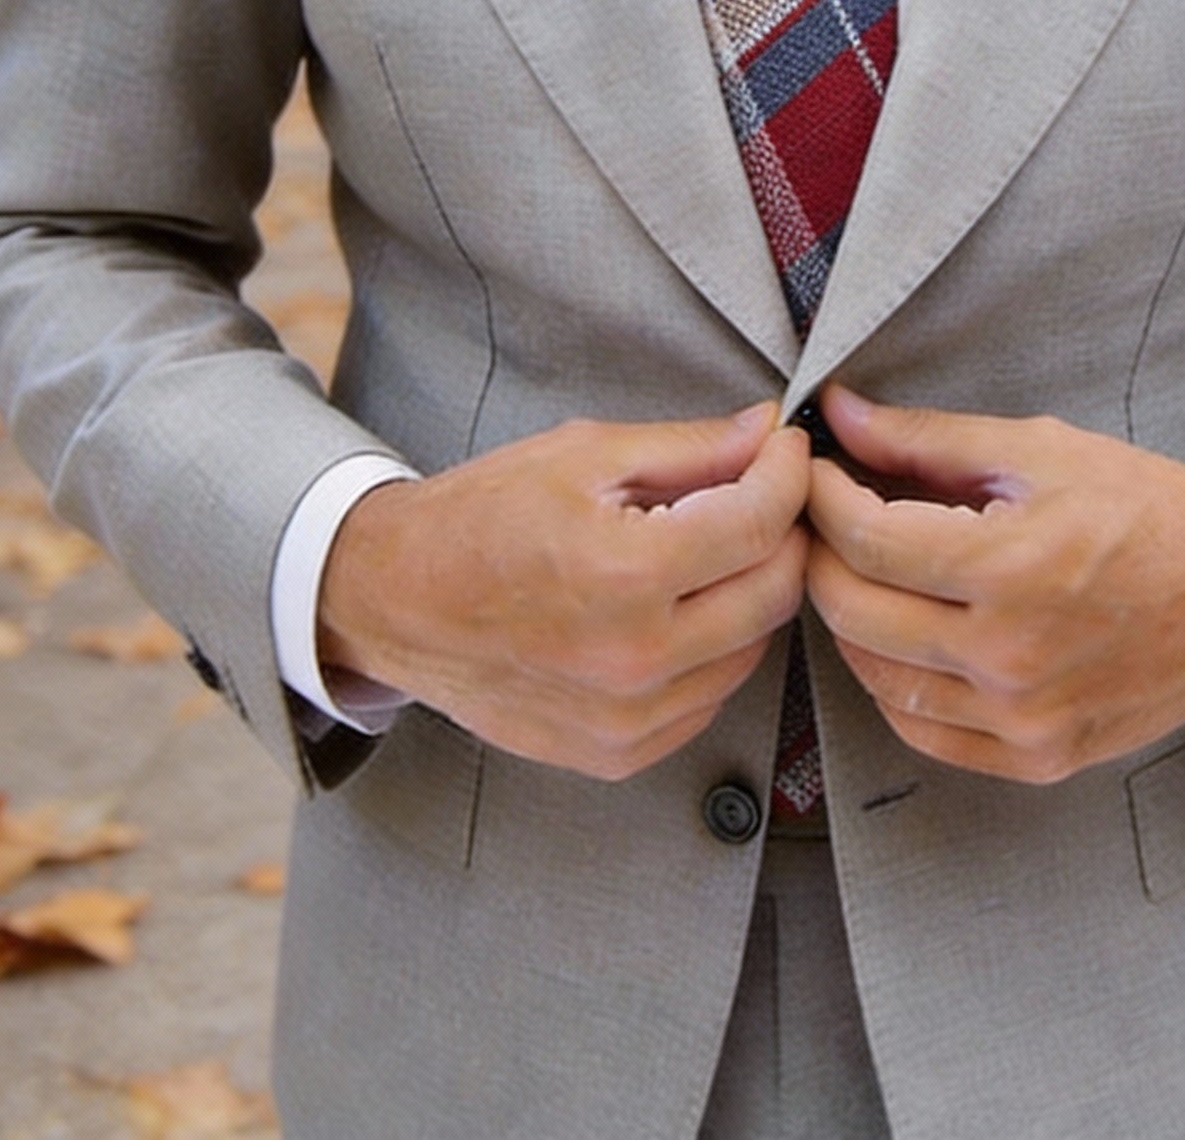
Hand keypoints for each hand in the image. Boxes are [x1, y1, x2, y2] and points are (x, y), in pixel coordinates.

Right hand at [318, 405, 809, 779]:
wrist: (397, 599)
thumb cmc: (483, 516)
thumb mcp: (585, 454)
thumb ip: (691, 447)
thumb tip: (767, 431)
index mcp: (627, 573)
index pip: (761, 523)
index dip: (787, 474)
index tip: (783, 450)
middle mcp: (635, 658)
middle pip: (774, 591)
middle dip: (781, 531)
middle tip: (758, 493)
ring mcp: (628, 718)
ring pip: (752, 648)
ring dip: (749, 592)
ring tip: (707, 550)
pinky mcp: (618, 753)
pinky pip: (709, 697)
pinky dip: (712, 649)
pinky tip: (675, 608)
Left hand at [805, 388, 1184, 783]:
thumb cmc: (1149, 509)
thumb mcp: (1040, 449)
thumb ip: (928, 439)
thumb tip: (839, 414)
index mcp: (1009, 567)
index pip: (864, 538)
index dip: (821, 497)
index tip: (814, 471)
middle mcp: (1009, 655)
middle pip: (854, 611)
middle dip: (820, 555)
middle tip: (822, 518)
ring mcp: (1022, 718)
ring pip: (877, 678)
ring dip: (850, 620)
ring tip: (861, 572)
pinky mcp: (1038, 757)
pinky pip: (924, 731)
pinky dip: (893, 684)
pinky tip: (903, 638)